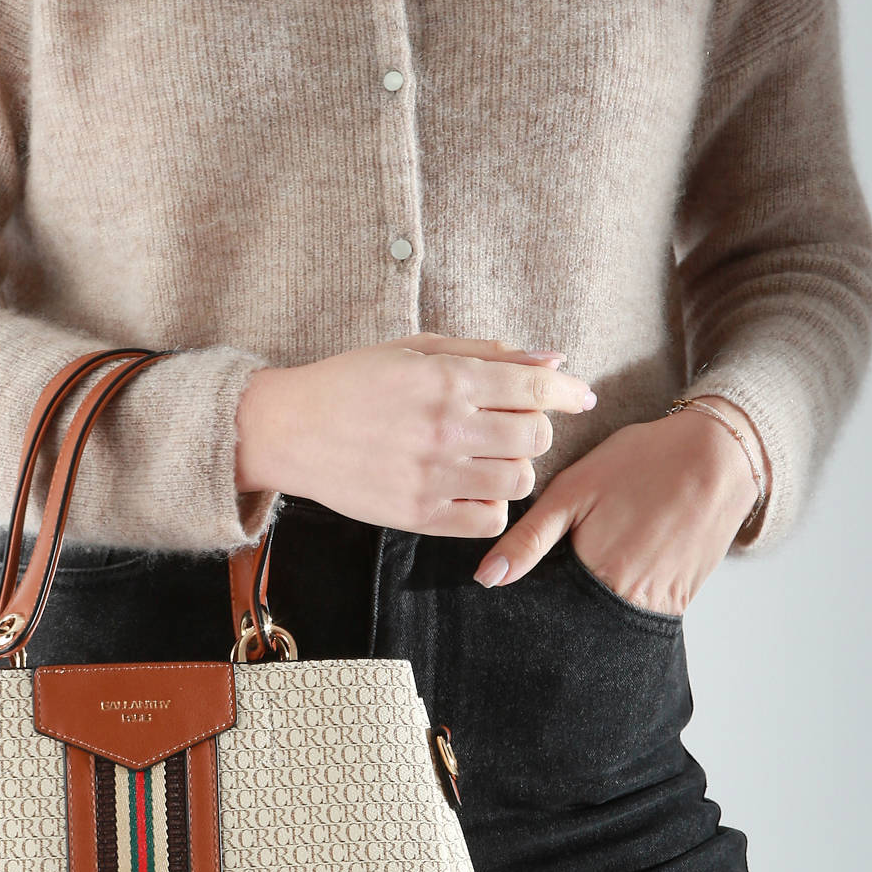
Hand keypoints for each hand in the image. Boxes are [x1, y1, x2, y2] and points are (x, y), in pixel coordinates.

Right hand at [235, 333, 596, 538]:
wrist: (290, 430)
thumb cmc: (353, 381)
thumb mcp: (415, 350)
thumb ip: (485, 353)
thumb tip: (552, 361)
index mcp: (446, 380)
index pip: (535, 390)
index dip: (569, 393)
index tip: (581, 396)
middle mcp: (445, 428)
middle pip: (535, 437)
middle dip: (536, 428)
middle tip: (514, 425)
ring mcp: (432, 476)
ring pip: (518, 482)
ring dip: (516, 468)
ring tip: (491, 457)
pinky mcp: (418, 515)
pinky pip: (488, 521)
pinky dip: (492, 506)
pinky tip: (473, 488)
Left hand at [470, 405, 763, 612]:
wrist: (720, 455)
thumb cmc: (641, 463)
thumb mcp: (574, 491)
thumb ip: (528, 539)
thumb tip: (486, 579)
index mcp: (593, 578)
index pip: (547, 612)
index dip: (534, 597)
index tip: (534, 576)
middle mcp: (627, 603)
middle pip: (577, 621)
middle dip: (562, 604)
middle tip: (577, 552)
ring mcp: (658, 606)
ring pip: (607, 621)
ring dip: (594, 602)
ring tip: (606, 551)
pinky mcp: (681, 601)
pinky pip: (640, 613)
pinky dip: (625, 595)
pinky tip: (627, 556)